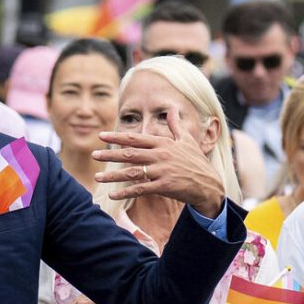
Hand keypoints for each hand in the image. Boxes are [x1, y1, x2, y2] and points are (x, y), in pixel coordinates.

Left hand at [92, 110, 223, 217]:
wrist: (210, 184)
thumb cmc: (196, 161)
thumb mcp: (187, 140)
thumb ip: (175, 125)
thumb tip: (172, 108)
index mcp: (163, 143)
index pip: (136, 138)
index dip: (117, 137)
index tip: (101, 136)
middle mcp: (161, 155)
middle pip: (130, 154)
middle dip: (110, 154)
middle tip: (93, 154)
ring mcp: (162, 171)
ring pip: (133, 173)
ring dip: (113, 176)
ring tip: (97, 178)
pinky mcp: (165, 186)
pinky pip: (141, 190)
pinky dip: (126, 192)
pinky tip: (113, 195)